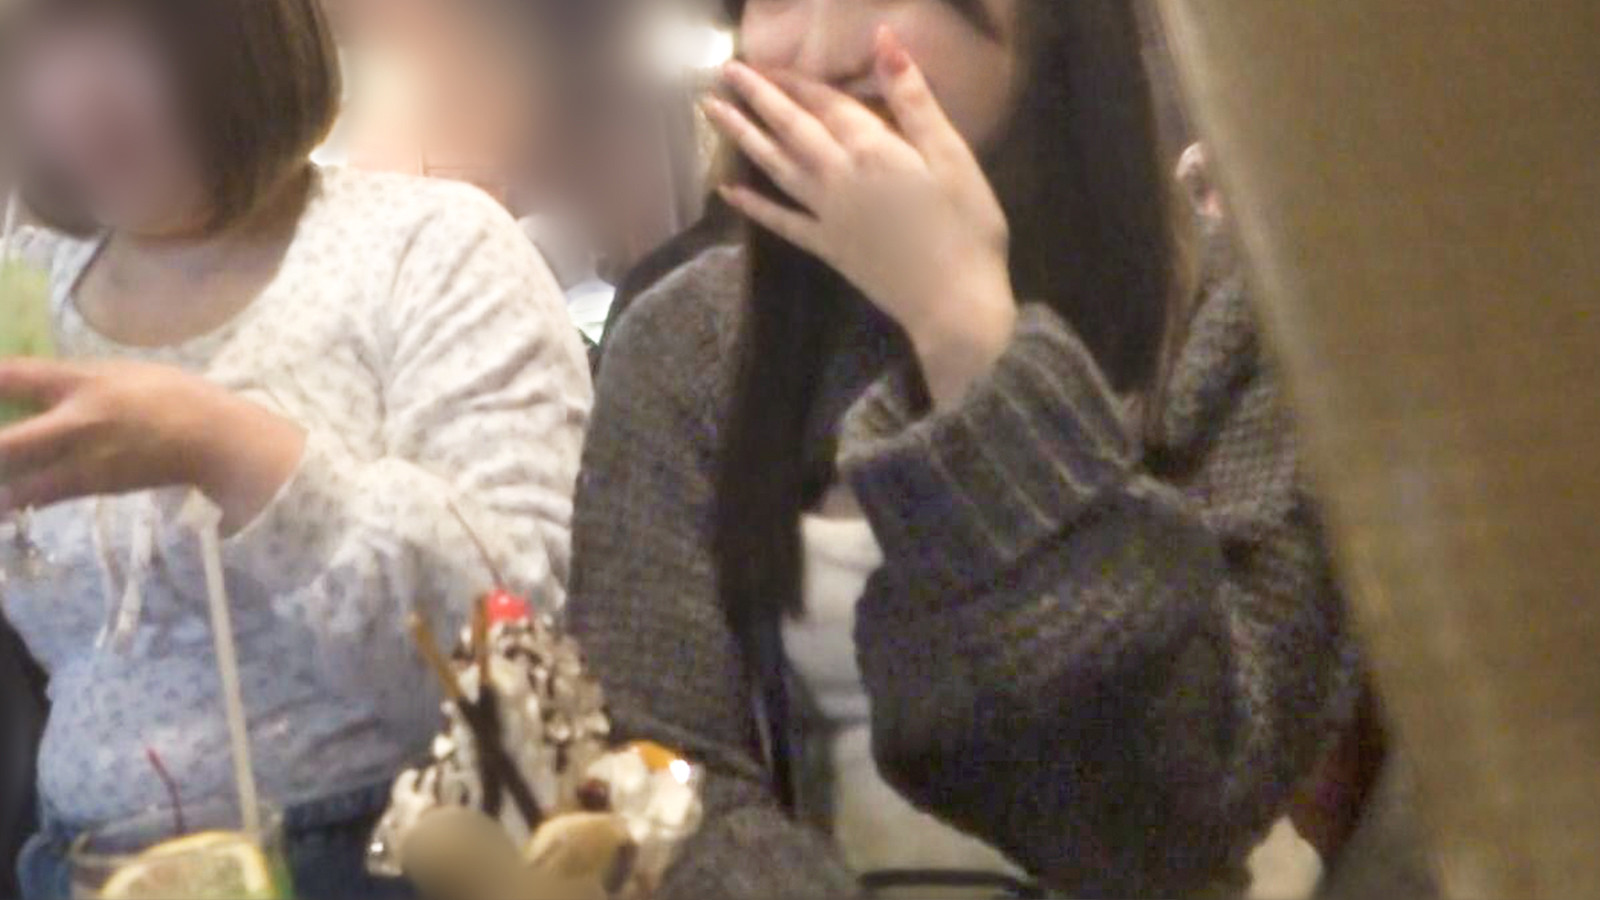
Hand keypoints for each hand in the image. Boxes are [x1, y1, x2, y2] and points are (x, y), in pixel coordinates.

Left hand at [0, 358, 304, 531]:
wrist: (213, 439)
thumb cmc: (170, 396)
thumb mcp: (116, 371)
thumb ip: (68, 378)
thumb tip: (21, 381)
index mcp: (81, 384)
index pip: (11, 377)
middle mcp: (73, 424)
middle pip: (3, 446)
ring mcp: (80, 462)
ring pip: (14, 483)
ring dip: (2, 480)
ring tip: (2, 475)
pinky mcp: (89, 488)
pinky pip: (37, 497)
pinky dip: (14, 496)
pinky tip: (7, 495)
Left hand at [705, 27, 1017, 407]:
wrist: (954, 307)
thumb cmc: (967, 229)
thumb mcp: (954, 157)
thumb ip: (916, 99)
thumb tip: (884, 38)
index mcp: (873, 151)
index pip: (828, 104)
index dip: (800, 79)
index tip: (770, 59)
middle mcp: (839, 178)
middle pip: (792, 128)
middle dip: (759, 97)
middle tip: (727, 71)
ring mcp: (828, 215)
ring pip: (776, 166)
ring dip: (743, 136)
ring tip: (712, 112)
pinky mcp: (827, 248)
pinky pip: (782, 222)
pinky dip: (753, 205)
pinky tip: (727, 190)